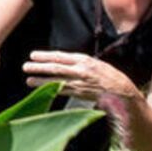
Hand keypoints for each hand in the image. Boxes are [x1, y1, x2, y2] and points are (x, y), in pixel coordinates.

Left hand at [23, 51, 138, 102]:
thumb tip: (66, 62)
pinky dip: (53, 90)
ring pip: (58, 81)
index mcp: (86, 60)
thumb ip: (82, 63)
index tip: (33, 55)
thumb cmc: (112, 78)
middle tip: (25, 66)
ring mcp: (82, 84)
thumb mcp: (98, 65)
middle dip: (39, 67)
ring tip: (28, 80)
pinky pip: (64, 91)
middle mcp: (82, 71)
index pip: (61, 57)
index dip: (46, 56)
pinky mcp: (82, 95)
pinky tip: (43, 91)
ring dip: (42, 80)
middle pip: (56, 68)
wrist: (125, 94)